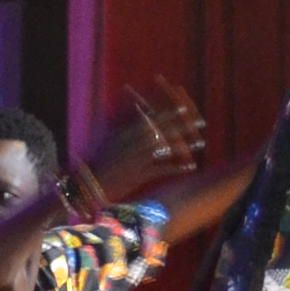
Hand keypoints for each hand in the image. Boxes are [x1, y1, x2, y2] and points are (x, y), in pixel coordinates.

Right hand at [80, 81, 209, 205]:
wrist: (88, 184)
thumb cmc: (100, 161)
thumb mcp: (112, 139)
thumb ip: (127, 126)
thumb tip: (140, 112)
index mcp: (126, 131)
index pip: (152, 117)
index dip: (170, 111)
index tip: (186, 106)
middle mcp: (133, 142)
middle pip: (163, 129)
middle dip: (184, 124)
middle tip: (201, 121)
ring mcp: (136, 158)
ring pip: (166, 148)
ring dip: (186, 145)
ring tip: (201, 142)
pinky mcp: (139, 175)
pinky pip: (163, 170)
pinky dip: (178, 168)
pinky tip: (192, 167)